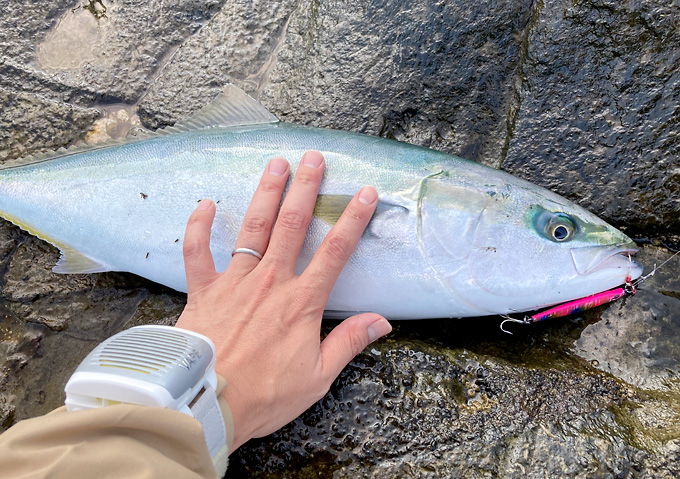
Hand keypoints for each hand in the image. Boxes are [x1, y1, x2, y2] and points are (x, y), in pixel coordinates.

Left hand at [175, 150, 391, 450]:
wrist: (207, 405)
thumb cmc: (265, 395)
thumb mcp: (318, 376)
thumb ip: (348, 343)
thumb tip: (381, 321)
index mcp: (302, 301)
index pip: (336, 251)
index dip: (353, 219)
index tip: (364, 193)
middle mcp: (271, 281)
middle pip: (293, 225)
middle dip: (306, 188)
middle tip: (313, 158)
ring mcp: (235, 281)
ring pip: (253, 227)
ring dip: (266, 193)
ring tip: (276, 163)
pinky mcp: (204, 290)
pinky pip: (197, 251)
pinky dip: (198, 226)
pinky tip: (204, 204)